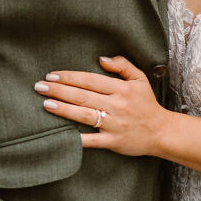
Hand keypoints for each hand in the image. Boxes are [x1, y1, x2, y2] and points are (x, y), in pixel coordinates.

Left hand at [35, 56, 167, 155]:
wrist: (161, 132)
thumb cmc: (147, 104)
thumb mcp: (140, 79)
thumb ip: (122, 65)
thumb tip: (101, 59)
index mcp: (121, 89)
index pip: (90, 80)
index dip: (69, 77)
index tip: (52, 75)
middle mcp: (116, 105)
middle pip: (83, 96)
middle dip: (59, 90)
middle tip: (40, 86)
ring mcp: (114, 124)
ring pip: (84, 115)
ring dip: (63, 109)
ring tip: (45, 103)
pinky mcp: (113, 141)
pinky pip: (92, 140)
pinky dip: (77, 138)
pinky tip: (61, 135)